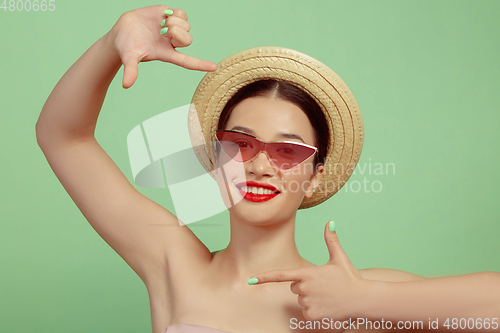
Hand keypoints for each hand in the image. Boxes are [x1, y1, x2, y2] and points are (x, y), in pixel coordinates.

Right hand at [107, 5, 216, 87]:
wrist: (121, 31)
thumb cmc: (126, 47)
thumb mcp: (129, 58)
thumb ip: (131, 70)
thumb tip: (126, 85)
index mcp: (167, 54)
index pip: (187, 62)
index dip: (200, 65)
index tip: (214, 68)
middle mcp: (172, 43)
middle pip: (188, 40)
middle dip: (177, 32)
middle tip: (163, 31)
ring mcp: (172, 29)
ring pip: (187, 25)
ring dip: (174, 22)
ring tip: (161, 23)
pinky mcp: (169, 16)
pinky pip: (183, 14)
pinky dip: (175, 13)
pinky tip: (163, 15)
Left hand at [249, 221, 368, 320]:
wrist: (363, 300)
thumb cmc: (351, 278)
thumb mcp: (340, 258)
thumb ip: (331, 241)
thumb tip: (330, 222)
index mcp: (308, 273)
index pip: (281, 275)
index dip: (264, 277)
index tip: (250, 280)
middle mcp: (305, 288)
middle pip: (294, 287)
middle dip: (304, 286)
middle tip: (323, 285)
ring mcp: (308, 303)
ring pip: (301, 300)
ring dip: (311, 298)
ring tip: (328, 296)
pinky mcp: (312, 316)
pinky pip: (306, 313)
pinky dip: (315, 311)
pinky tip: (327, 307)